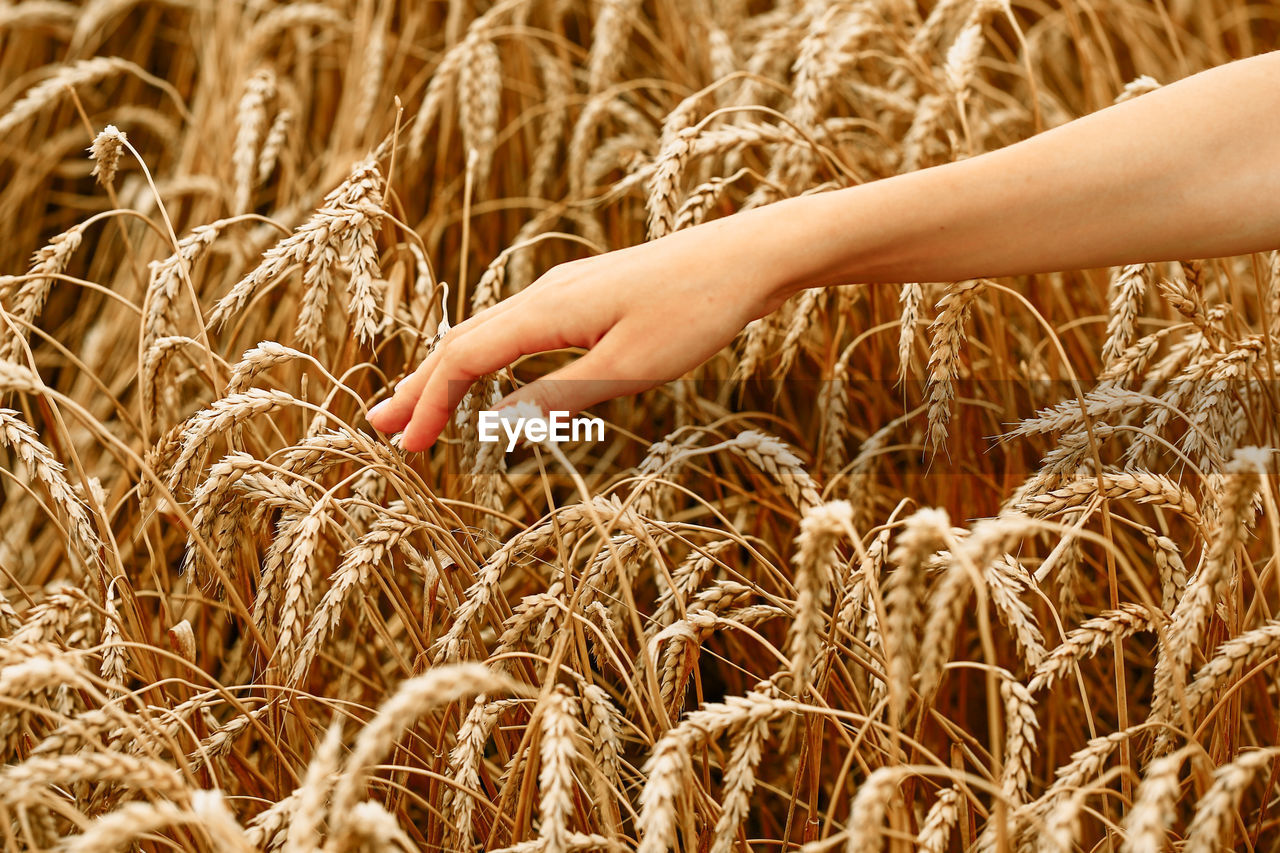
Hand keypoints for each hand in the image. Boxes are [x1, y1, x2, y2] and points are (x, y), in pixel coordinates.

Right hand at [366, 211, 797, 451]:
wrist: (745, 256)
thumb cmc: (692, 312)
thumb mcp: (627, 368)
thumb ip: (560, 396)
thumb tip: (500, 426)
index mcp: (544, 311)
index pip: (465, 360)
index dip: (431, 404)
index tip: (406, 448)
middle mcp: (542, 294)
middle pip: (463, 343)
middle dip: (421, 387)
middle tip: (382, 428)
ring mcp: (563, 291)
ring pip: (488, 334)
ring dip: (450, 373)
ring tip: (420, 406)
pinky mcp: (586, 295)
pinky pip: (517, 330)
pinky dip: (488, 359)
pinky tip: (489, 375)